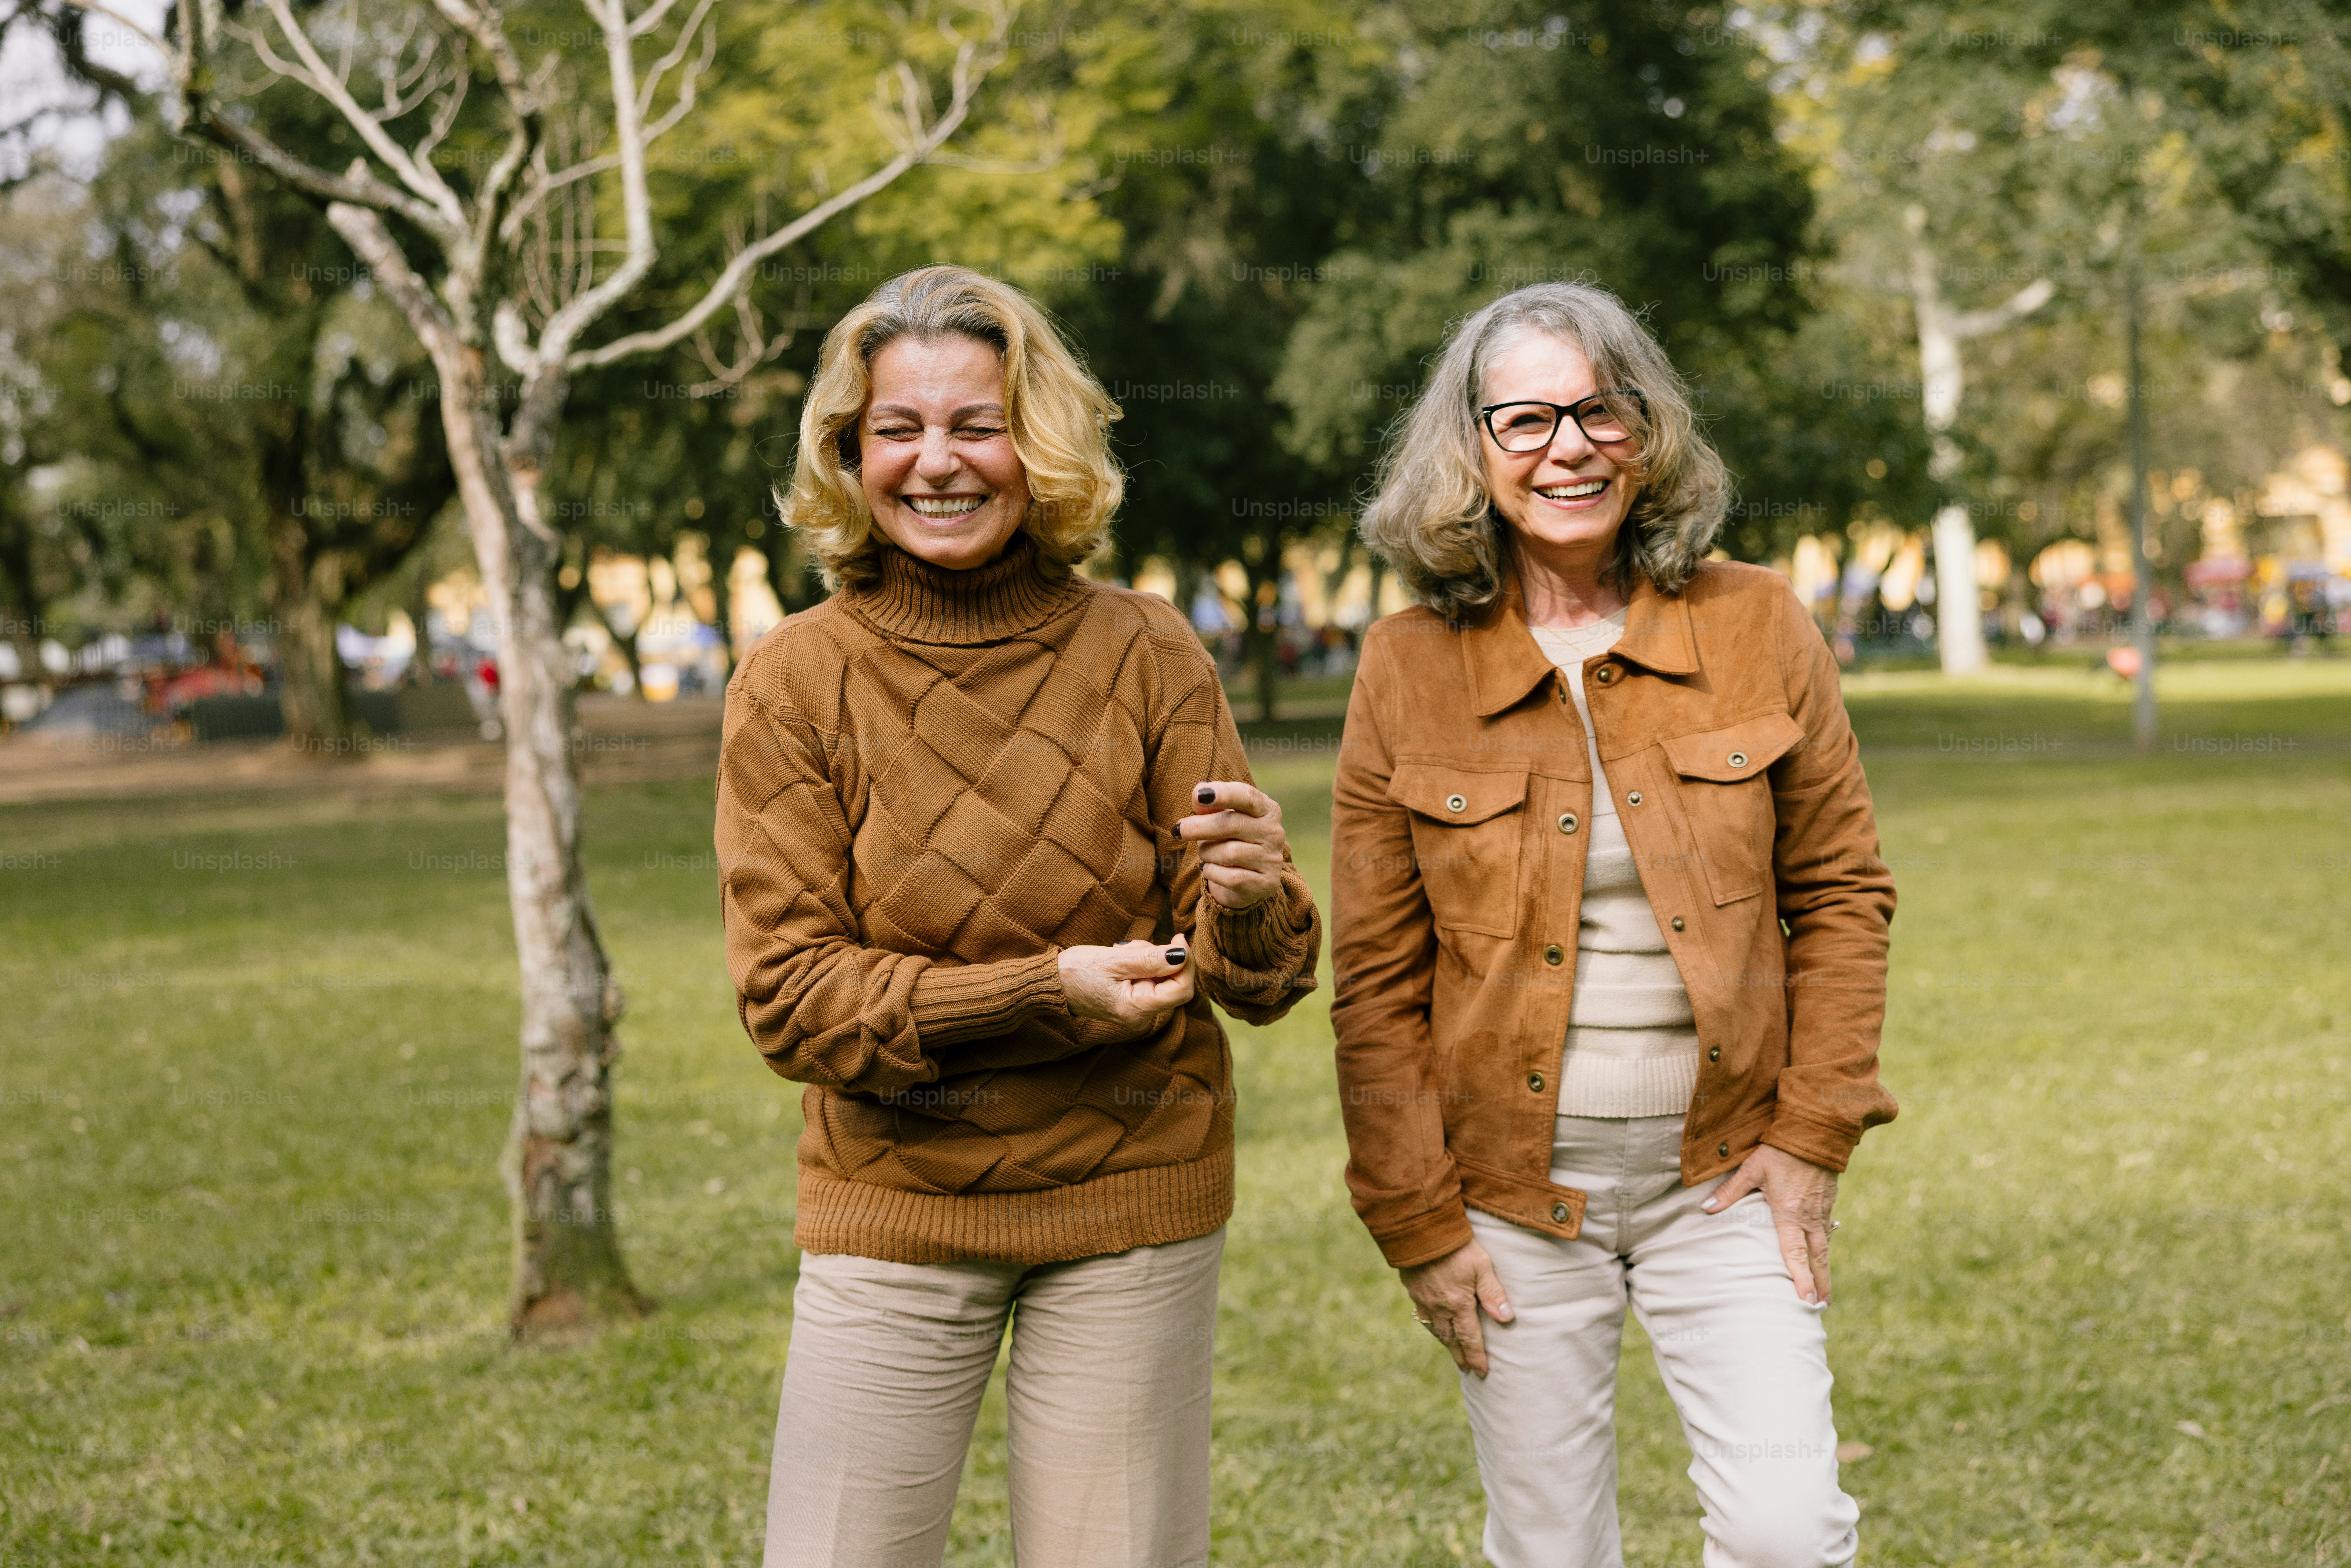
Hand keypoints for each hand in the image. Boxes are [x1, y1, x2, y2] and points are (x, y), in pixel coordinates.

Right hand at [1057, 933, 1192, 1028]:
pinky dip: (1141, 965)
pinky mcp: (1131, 1002)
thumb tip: (1182, 955)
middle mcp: (1139, 1017)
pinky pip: (1148, 980)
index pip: (1181, 989)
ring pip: (1161, 979)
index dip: (1186, 962)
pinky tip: (1122, 958)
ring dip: (1148, 958)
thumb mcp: (1113, 960)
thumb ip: (1150, 959)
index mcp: (1136, 1010)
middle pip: (1173, 983)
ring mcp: (1136, 1011)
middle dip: (1161, 958)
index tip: (1178, 937)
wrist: (1050, 984)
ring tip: (1122, 950)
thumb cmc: (1075, 971)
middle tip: (1135, 945)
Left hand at [1178, 781, 1289, 909]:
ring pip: (1229, 854)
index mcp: (1266, 809)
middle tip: (1178, 830)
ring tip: (1204, 853)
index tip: (1199, 795)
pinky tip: (1209, 869)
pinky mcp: (1266, 884)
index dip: (1223, 794)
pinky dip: (1212, 873)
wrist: (1246, 879)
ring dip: (1207, 853)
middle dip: (1200, 827)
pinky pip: (1231, 878)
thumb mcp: (1221, 817)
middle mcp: (1273, 832)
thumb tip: (1198, 792)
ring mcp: (1272, 859)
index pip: (1247, 796)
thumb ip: (1210, 804)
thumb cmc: (1230, 839)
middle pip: (1232, 824)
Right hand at [1399, 1239, 1514, 1378]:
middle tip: (1467, 1370)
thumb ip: (1493, 1293)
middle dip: (1461, 1356)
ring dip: (1446, 1343)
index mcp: (1459, 1304)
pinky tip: (1434, 1325)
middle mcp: (1440, 1307)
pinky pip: (1423, 1315)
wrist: (1421, 1230)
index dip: (1476, 1356)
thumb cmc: (1456, 1246)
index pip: (1470, 1338)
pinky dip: (1431, 1326)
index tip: (1481, 1372)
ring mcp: (1423, 1300)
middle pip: (1451, 1339)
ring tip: (1453, 1351)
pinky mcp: (1413, 1290)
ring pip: (1436, 1329)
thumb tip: (1506, 1319)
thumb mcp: (1482, 1266)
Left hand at [1704, 1143, 1838, 1304]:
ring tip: (1825, 1294)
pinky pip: (1827, 1233)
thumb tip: (1706, 1208)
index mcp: (1790, 1213)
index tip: (1805, 1300)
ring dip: (1825, 1271)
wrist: (1813, 1132)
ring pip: (1824, 1248)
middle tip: (1820, 1308)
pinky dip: (1825, 1251)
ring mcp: (1821, 1211)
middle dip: (1820, 1284)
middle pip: (1817, 1258)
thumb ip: (1730, 1192)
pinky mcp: (1827, 1204)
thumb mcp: (1752, 1169)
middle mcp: (1809, 1217)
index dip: (1800, 1278)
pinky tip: (1822, 1261)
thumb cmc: (1780, 1151)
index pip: (1794, 1252)